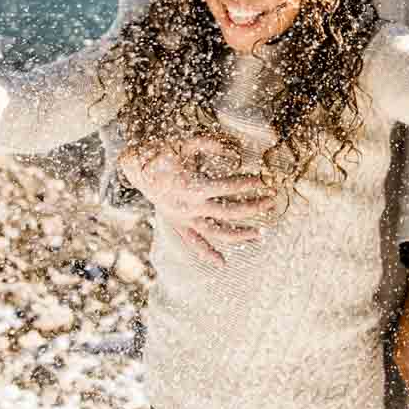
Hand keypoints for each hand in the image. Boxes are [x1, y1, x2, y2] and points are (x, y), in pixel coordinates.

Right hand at [119, 139, 280, 268]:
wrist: (138, 169)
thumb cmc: (163, 153)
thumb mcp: (186, 144)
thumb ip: (210, 145)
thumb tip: (234, 149)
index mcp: (191, 186)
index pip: (226, 188)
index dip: (246, 184)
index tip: (261, 181)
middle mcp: (189, 207)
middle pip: (229, 212)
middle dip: (253, 208)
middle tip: (270, 202)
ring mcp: (185, 219)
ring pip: (216, 233)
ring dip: (240, 235)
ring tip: (260, 234)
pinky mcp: (179, 225)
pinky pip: (194, 243)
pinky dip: (207, 254)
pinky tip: (222, 263)